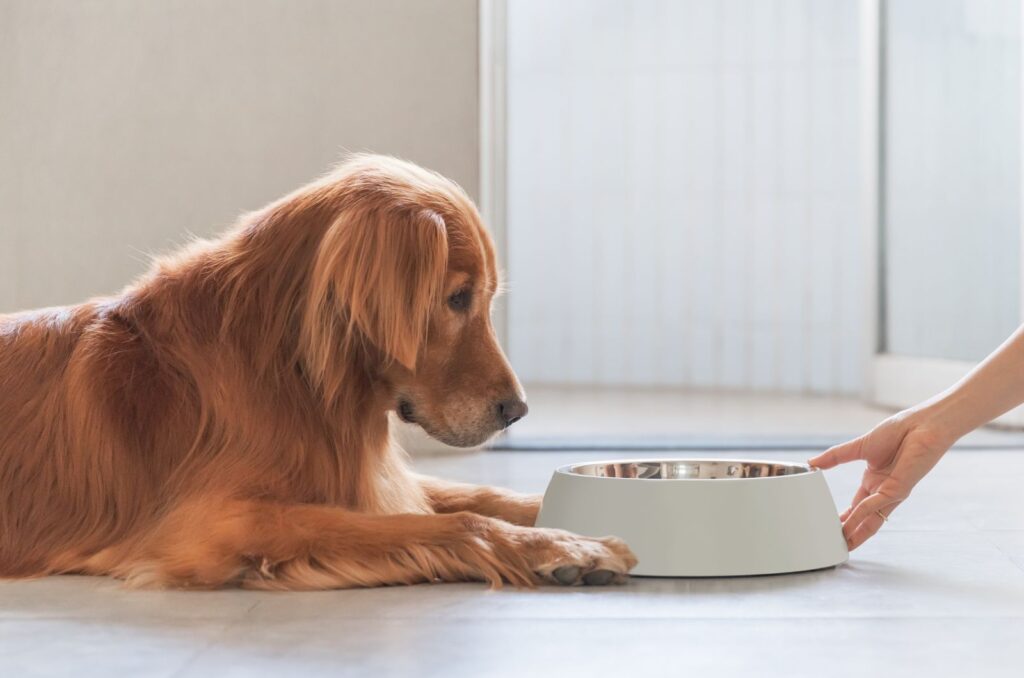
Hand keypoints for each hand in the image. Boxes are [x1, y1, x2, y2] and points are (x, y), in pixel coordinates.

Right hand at [808, 408, 954, 549]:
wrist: (921, 426)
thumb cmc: (898, 432)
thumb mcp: (858, 447)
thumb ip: (834, 457)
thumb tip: (811, 463)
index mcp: (874, 481)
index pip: (857, 507)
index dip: (844, 519)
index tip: (830, 528)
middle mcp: (882, 491)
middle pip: (863, 519)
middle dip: (849, 533)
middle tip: (832, 545)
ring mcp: (890, 493)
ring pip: (870, 520)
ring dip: (855, 533)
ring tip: (840, 545)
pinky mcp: (898, 490)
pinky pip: (875, 505)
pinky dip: (861, 514)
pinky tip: (848, 523)